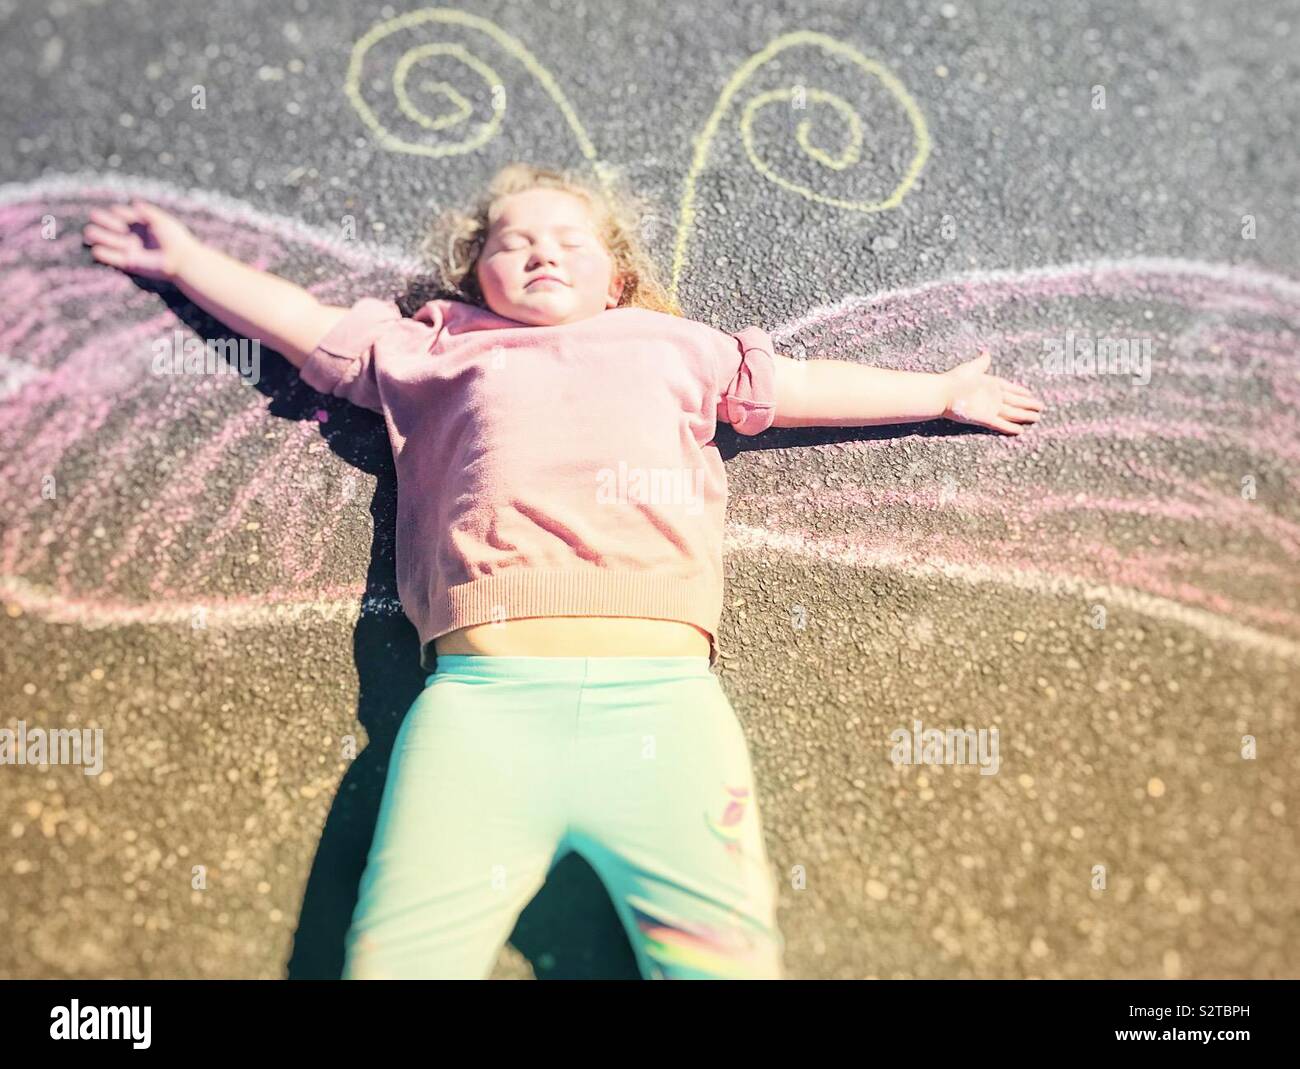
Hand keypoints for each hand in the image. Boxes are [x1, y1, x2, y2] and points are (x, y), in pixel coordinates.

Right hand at [81, 199, 200, 281]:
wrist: (181, 259)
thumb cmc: (175, 238)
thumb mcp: (162, 221)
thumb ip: (148, 212)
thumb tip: (135, 203)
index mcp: (143, 225)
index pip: (127, 216)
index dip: (120, 212)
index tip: (114, 210)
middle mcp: (136, 237)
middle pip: (116, 228)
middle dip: (104, 222)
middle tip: (92, 216)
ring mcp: (132, 250)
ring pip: (112, 242)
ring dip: (100, 237)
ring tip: (87, 232)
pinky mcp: (131, 263)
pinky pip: (115, 259)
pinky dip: (105, 255)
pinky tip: (95, 250)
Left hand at [941, 350, 1043, 434]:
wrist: (943, 393)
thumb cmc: (954, 380)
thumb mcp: (971, 368)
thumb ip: (981, 362)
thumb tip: (986, 353)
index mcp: (991, 385)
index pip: (1010, 388)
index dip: (1020, 391)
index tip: (1030, 393)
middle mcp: (993, 397)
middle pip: (1015, 402)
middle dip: (1027, 405)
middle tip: (1040, 408)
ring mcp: (990, 408)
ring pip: (1012, 413)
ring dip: (1024, 416)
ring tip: (1036, 418)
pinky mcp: (984, 418)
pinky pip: (1001, 423)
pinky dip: (1010, 427)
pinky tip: (1020, 431)